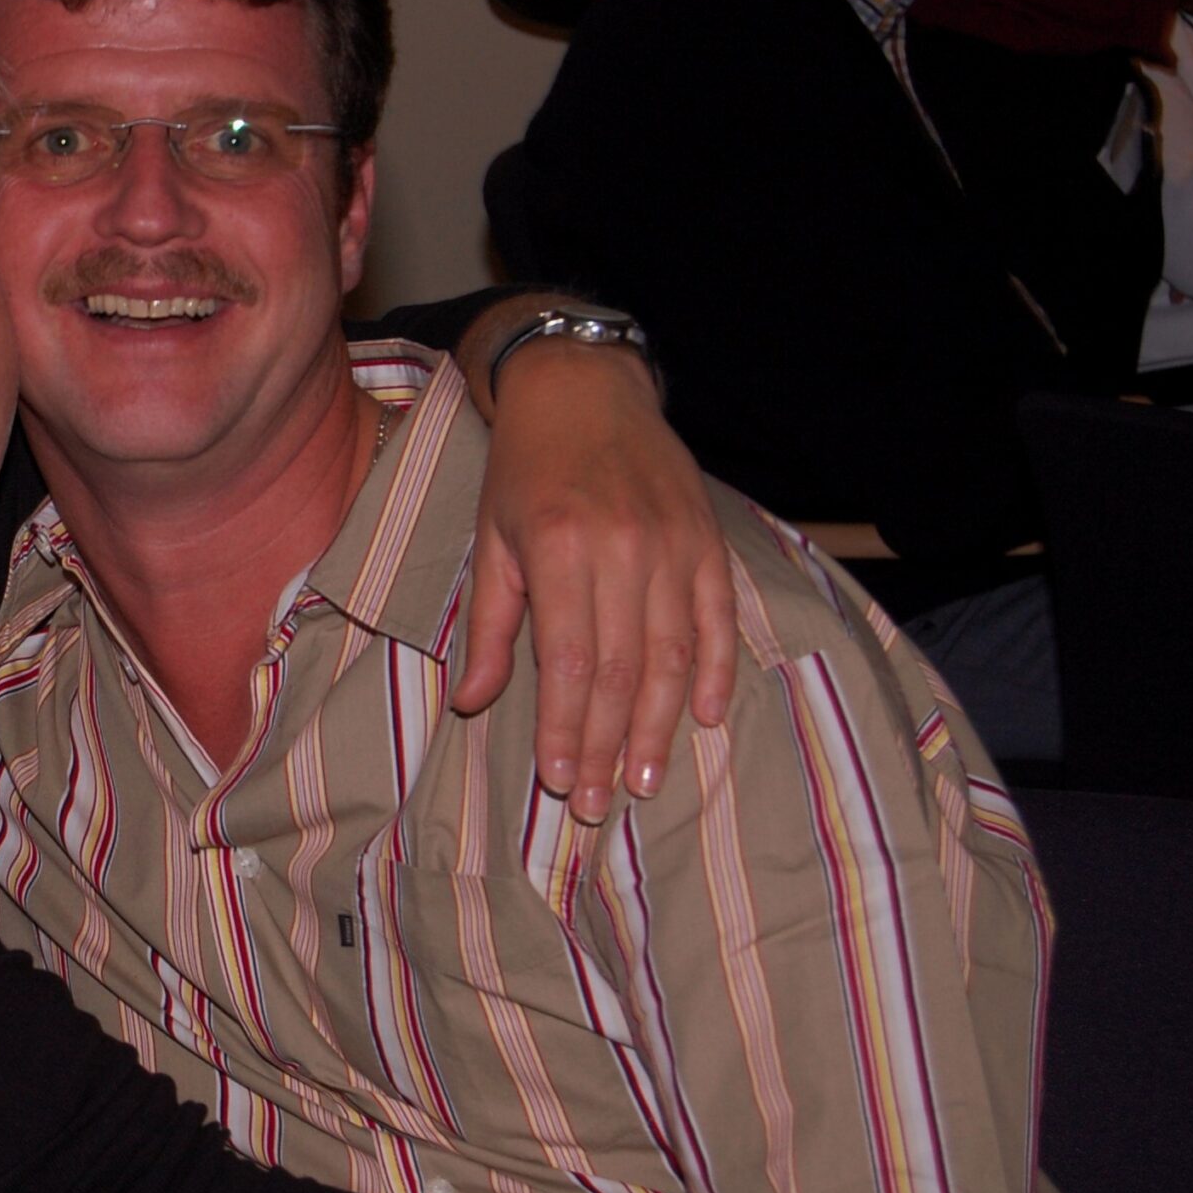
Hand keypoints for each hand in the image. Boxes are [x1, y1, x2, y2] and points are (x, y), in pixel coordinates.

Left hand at [455, 342, 735, 821]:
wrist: (583, 388)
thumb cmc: (525, 470)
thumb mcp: (492, 540)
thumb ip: (491, 626)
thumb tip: (475, 703)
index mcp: (560, 549)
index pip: (569, 662)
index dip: (569, 729)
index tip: (562, 781)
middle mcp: (622, 549)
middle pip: (623, 670)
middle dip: (612, 746)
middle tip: (603, 804)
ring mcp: (672, 544)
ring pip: (674, 655)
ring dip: (662, 726)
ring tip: (648, 781)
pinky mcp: (708, 539)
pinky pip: (718, 618)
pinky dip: (717, 672)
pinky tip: (704, 719)